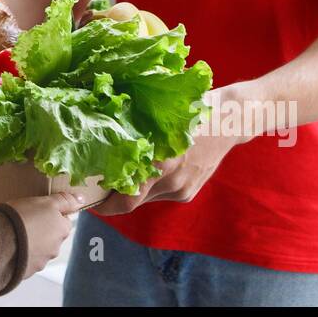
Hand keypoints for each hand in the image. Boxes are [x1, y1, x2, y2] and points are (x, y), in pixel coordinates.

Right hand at [5, 191, 84, 278]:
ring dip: (32, 243)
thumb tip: (81, 199)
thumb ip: (64, 201)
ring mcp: (41, 261)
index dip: (51, 214)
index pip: (64, 220)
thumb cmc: (22, 218)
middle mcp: (55, 248)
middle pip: (52, 236)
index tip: (38, 211)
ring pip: (40, 249)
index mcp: (62, 230)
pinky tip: (11, 245)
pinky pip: (27, 260)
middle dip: (42, 230)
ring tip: (15, 233)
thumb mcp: (44, 202)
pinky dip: (22, 253)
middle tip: (25, 220)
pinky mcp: (27, 270)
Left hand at [94, 131, 242, 214]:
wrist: (228, 121)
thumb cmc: (187, 112)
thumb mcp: (157, 121)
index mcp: (161, 162)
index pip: (126, 199)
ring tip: (118, 175)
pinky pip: (160, 194)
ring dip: (132, 191)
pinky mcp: (188, 192)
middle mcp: (171, 180)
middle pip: (133, 203)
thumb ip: (135, 140)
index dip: (105, 205)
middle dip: (112, 202)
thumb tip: (102, 147)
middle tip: (95, 192)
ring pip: (146, 198)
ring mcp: (181, 188)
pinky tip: (148, 170)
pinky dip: (149, 186)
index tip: (89, 199)